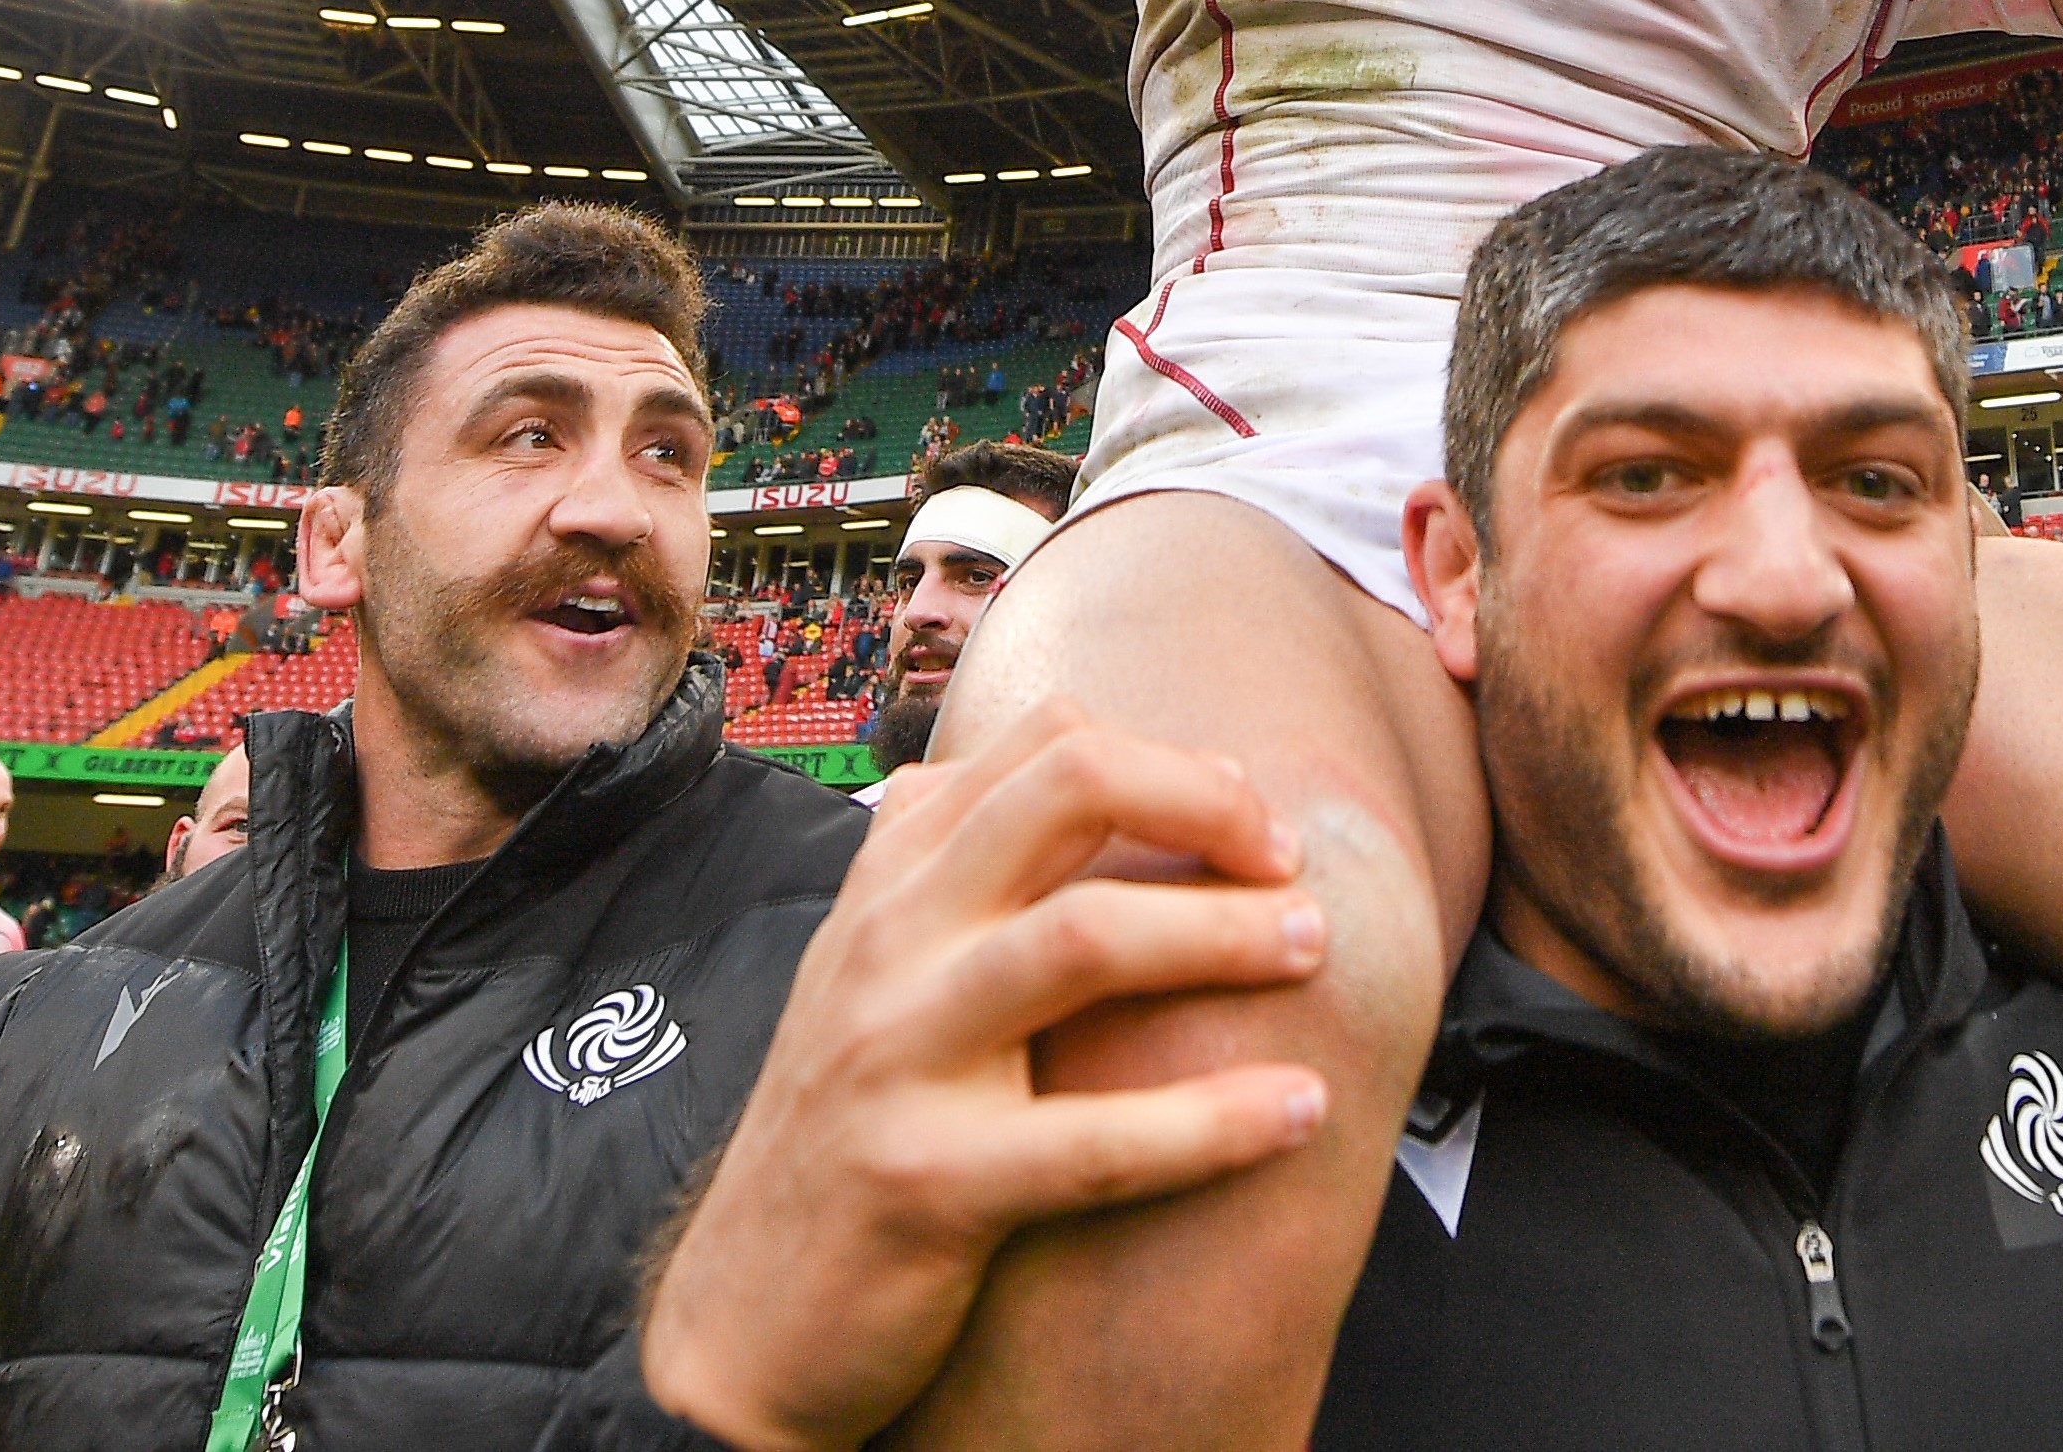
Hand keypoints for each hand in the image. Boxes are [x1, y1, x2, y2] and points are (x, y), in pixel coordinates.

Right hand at [639, 704, 1336, 1451]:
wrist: (747, 1318)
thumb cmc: (853, 1126)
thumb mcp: (884, 971)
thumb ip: (962, 865)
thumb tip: (1080, 754)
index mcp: (892, 882)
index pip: (1048, 744)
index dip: (1175, 762)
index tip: (1251, 816)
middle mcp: (888, 942)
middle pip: (1069, 791)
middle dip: (1209, 805)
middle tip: (1292, 863)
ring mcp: (898, 1056)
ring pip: (1086, 938)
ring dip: (1226, 935)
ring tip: (1315, 949)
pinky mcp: (924, 1183)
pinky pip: (1095, 1141)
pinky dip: (1218, 1120)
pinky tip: (1303, 1109)